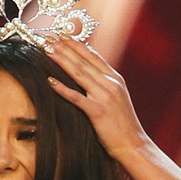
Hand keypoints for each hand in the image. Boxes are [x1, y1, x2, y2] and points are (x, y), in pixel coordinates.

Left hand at [45, 39, 147, 162]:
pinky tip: (50, 81)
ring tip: (47, 50)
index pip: (93, 56)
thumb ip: (105, 84)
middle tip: (49, 37)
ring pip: (79, 74)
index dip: (76, 44)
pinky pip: (77, 98)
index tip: (62, 34)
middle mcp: (110, 84)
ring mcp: (104, 97)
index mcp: (115, 79)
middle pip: (83, 61)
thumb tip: (91, 72)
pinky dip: (63, 89)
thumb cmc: (123, 125)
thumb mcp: (117, 98)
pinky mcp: (98, 112)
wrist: (133, 145)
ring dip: (62, 60)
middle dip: (65, 47)